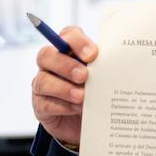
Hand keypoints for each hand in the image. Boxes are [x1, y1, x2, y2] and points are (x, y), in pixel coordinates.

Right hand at [31, 26, 96, 145]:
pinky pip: (45, 103)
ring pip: (43, 81)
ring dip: (63, 88)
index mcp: (68, 50)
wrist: (89, 120)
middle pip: (46, 55)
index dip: (78, 42)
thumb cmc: (96, 91)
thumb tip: (114, 64)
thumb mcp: (102, 76)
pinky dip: (62, 106)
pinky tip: (76, 108)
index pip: (67, 35)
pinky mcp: (41, 106)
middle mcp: (51, 64)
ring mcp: (42, 85)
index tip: (93, 54)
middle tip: (84, 76)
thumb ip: (102, 67)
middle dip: (66, 65)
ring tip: (82, 96)